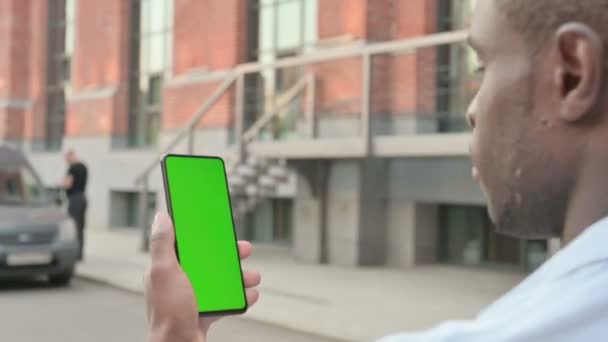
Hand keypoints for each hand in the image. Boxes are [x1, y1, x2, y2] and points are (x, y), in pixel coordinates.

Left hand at [144, 212, 260, 341]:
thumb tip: (161, 217)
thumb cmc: (169, 313)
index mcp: (168, 268)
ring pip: (221, 279)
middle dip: (229, 254)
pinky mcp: (205, 311)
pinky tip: (251, 294)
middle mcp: (181, 280)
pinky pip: (226, 299)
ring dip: (240, 276)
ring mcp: (194, 296)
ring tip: (253, 277)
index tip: (217, 223)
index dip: (202, 232)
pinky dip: (240, 296)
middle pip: (208, 259)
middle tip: (245, 249)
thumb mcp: (165, 272)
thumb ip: (162, 245)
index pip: (186, 242)